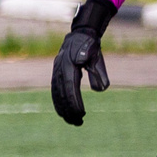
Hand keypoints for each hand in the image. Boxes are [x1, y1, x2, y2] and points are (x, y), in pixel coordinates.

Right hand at [50, 0, 116, 126]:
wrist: (80, 34)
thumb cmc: (90, 45)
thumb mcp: (96, 55)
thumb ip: (97, 70)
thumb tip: (101, 89)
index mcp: (69, 64)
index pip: (70, 87)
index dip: (74, 101)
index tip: (81, 113)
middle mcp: (59, 68)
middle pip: (61, 93)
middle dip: (68, 109)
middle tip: (77, 122)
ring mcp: (56, 71)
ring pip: (56, 94)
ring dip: (63, 109)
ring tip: (71, 121)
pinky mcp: (57, 74)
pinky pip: (55, 91)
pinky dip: (58, 102)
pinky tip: (63, 112)